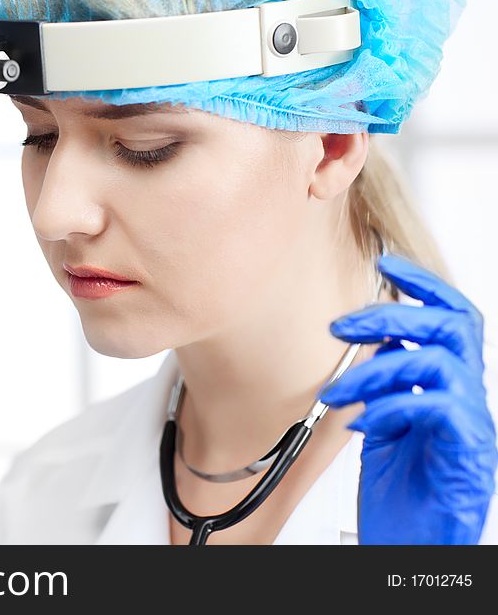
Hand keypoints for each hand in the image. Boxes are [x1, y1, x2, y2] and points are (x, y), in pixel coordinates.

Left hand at [320, 253, 497, 543]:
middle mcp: (467, 397)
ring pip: (438, 361)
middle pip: (451, 325)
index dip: (424, 284)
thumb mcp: (384, 427)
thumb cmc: (402, 494)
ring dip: (376, 369)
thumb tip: (367, 350)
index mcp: (448, 387)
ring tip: (337, 392)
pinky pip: (437, 406)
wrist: (415, 548)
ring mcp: (473, 423)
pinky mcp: (470, 452)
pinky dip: (394, 406)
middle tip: (341, 326)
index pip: (450, 317)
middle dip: (391, 314)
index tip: (386, 263)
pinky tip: (366, 424)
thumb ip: (384, 387)